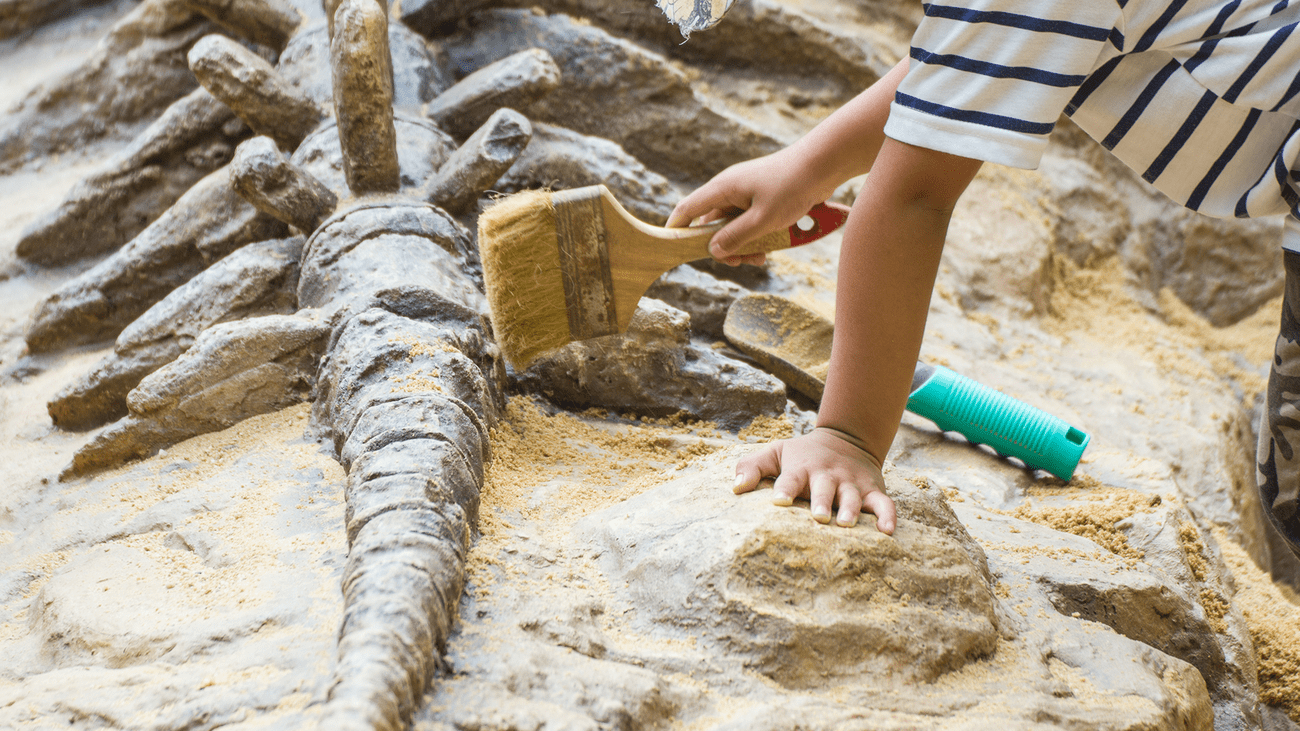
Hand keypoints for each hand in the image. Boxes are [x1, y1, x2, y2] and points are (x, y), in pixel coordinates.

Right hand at [667, 149, 833, 266]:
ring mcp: (747, 192)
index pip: (687, 209)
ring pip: (733, 225)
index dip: (676, 228)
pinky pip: (750, 221)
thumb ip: (736, 237)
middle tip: (739, 262)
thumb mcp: (763, 219)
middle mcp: (730, 189)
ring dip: (742, 244)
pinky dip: (755, 236)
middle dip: (722, 247)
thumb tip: (713, 251)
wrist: (824, 163)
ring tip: (760, 259)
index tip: (670, 247)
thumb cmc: (793, 186)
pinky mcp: (762, 197)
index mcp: (723, 188)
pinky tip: (770, 248)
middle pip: (712, 224)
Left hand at [733, 427, 895, 532]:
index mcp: (801, 468)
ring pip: (852, 497)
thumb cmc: (802, 455)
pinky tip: (887, 532)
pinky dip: (887, 516)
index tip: (779, 501)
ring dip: (850, 510)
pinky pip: (883, 503)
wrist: (846, 438)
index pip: (790, 479)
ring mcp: (851, 483)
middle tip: (818, 517)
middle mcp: (827, 475)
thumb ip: (752, 467)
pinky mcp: (872, 490)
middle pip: (824, 489)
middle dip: (821, 502)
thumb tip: (735, 488)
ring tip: (846, 524)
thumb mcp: (776, 453)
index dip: (785, 489)